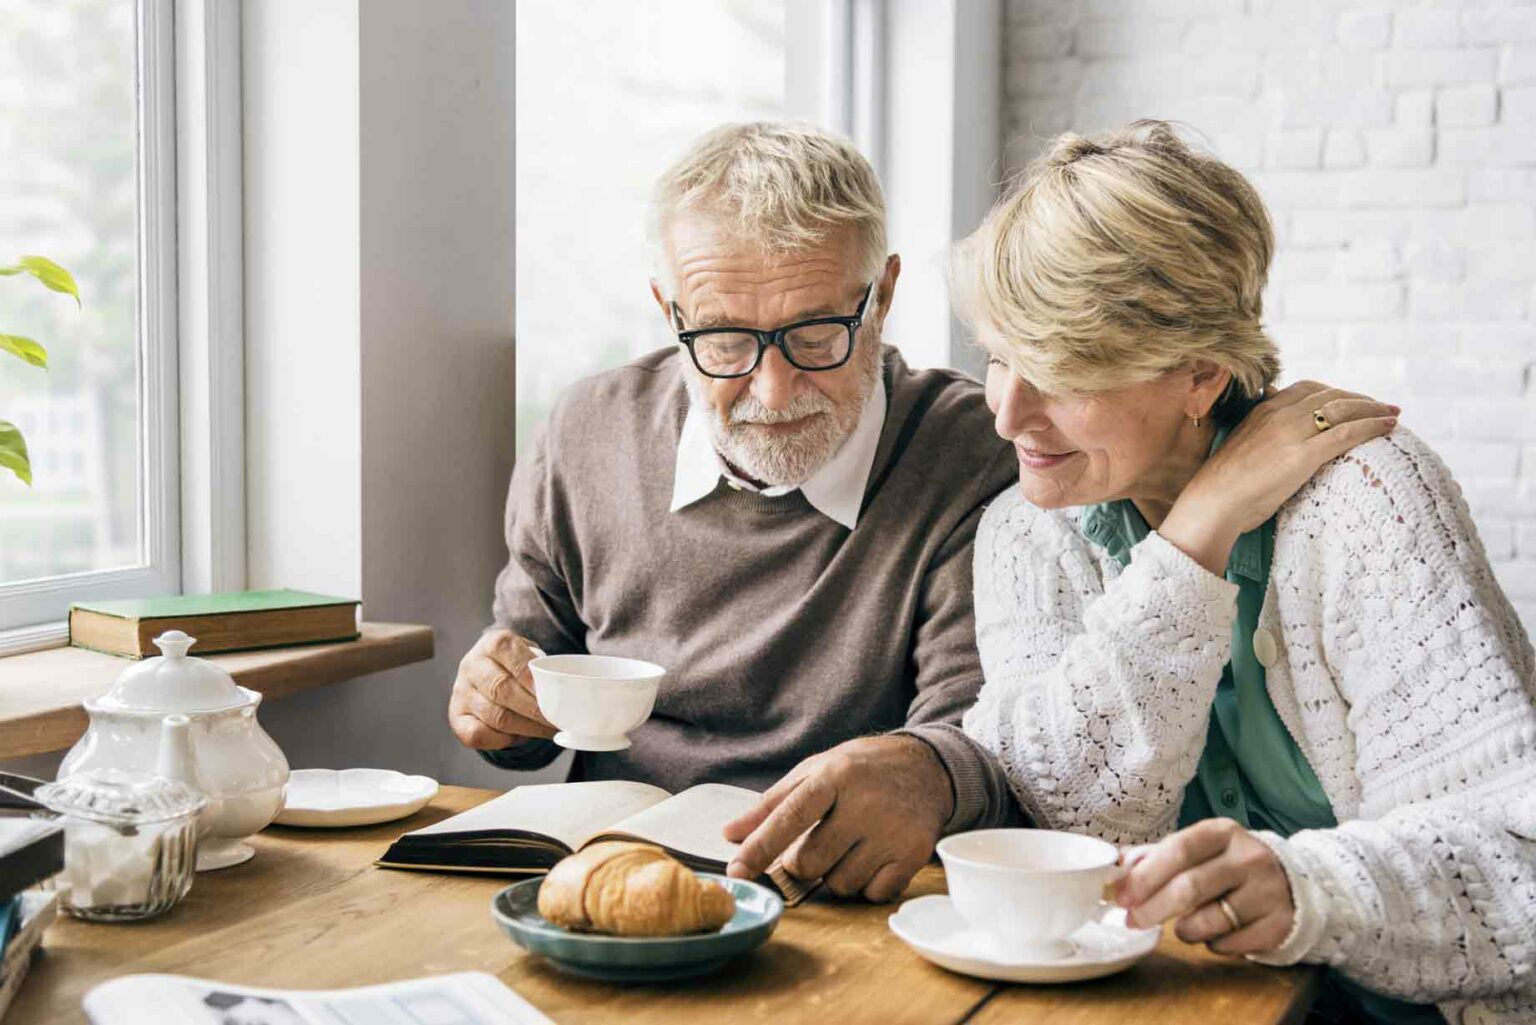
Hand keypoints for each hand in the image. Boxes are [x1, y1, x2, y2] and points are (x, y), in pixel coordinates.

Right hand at [447, 629, 555, 748]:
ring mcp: (461, 691)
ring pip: (494, 715)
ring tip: (547, 731)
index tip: (554, 694)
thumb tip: (569, 690)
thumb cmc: (517, 666)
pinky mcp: (456, 716)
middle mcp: (472, 665)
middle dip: (534, 708)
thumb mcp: (529, 654)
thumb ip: (543, 667)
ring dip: (526, 728)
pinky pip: (477, 734)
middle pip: (502, 689)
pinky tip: (518, 735)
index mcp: (492, 643)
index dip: (531, 677)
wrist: (488, 671)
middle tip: (557, 720)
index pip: (510, 656)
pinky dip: (501, 740)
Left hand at [722, 735, 952, 902]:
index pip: (789, 817)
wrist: (927, 767)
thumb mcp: (815, 771)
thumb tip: (731, 835)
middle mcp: (865, 803)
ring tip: (852, 844)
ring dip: (837, 873)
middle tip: (822, 840)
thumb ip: (772, 804)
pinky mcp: (913, 854)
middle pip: (810, 862)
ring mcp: (892, 831)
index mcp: (834, 776)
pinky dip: (867, 884)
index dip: (760, 847)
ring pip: (840, 884)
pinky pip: (872, 893)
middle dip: (805, 862)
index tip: (737, 871)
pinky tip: (875, 855)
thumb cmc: (861, 770)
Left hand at [1114, 819, 1293, 955]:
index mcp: (1222, 832)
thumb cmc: (1229, 867)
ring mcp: (1268, 892)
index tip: (1121, 896)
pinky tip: (1215, 933)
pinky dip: (1212, 944)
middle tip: (1133, 921)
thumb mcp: (1198, 850)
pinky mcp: (1278, 924)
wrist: (1291, 885)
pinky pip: (1230, 944)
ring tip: (1183, 927)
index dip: (1146, 875)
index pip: (1179, 849)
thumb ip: (1157, 855)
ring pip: (1210, 921)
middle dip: (1153, 908)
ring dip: (1185, 930)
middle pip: (1190, 887)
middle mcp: (1249, 858)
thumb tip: (1115, 864)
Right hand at [1160, 381, 1397, 574]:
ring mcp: (1292, 433)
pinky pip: (1346, 433)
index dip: (1336, 392)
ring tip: (1392, 415)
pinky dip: (1371, 426)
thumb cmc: (1224, 485)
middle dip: (1361, 398)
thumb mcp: (1243, 446)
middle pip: (1331, 395)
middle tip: (1382, 406)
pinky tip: (1388, 427)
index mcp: (1263, 410)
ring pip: (1343, 409)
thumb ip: (1261, 434)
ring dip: (1373, 409)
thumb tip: (1275, 438)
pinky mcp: (1303, 455)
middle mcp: (1279, 414)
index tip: (1354, 400)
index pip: (1308, 389)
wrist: (1212, 503)